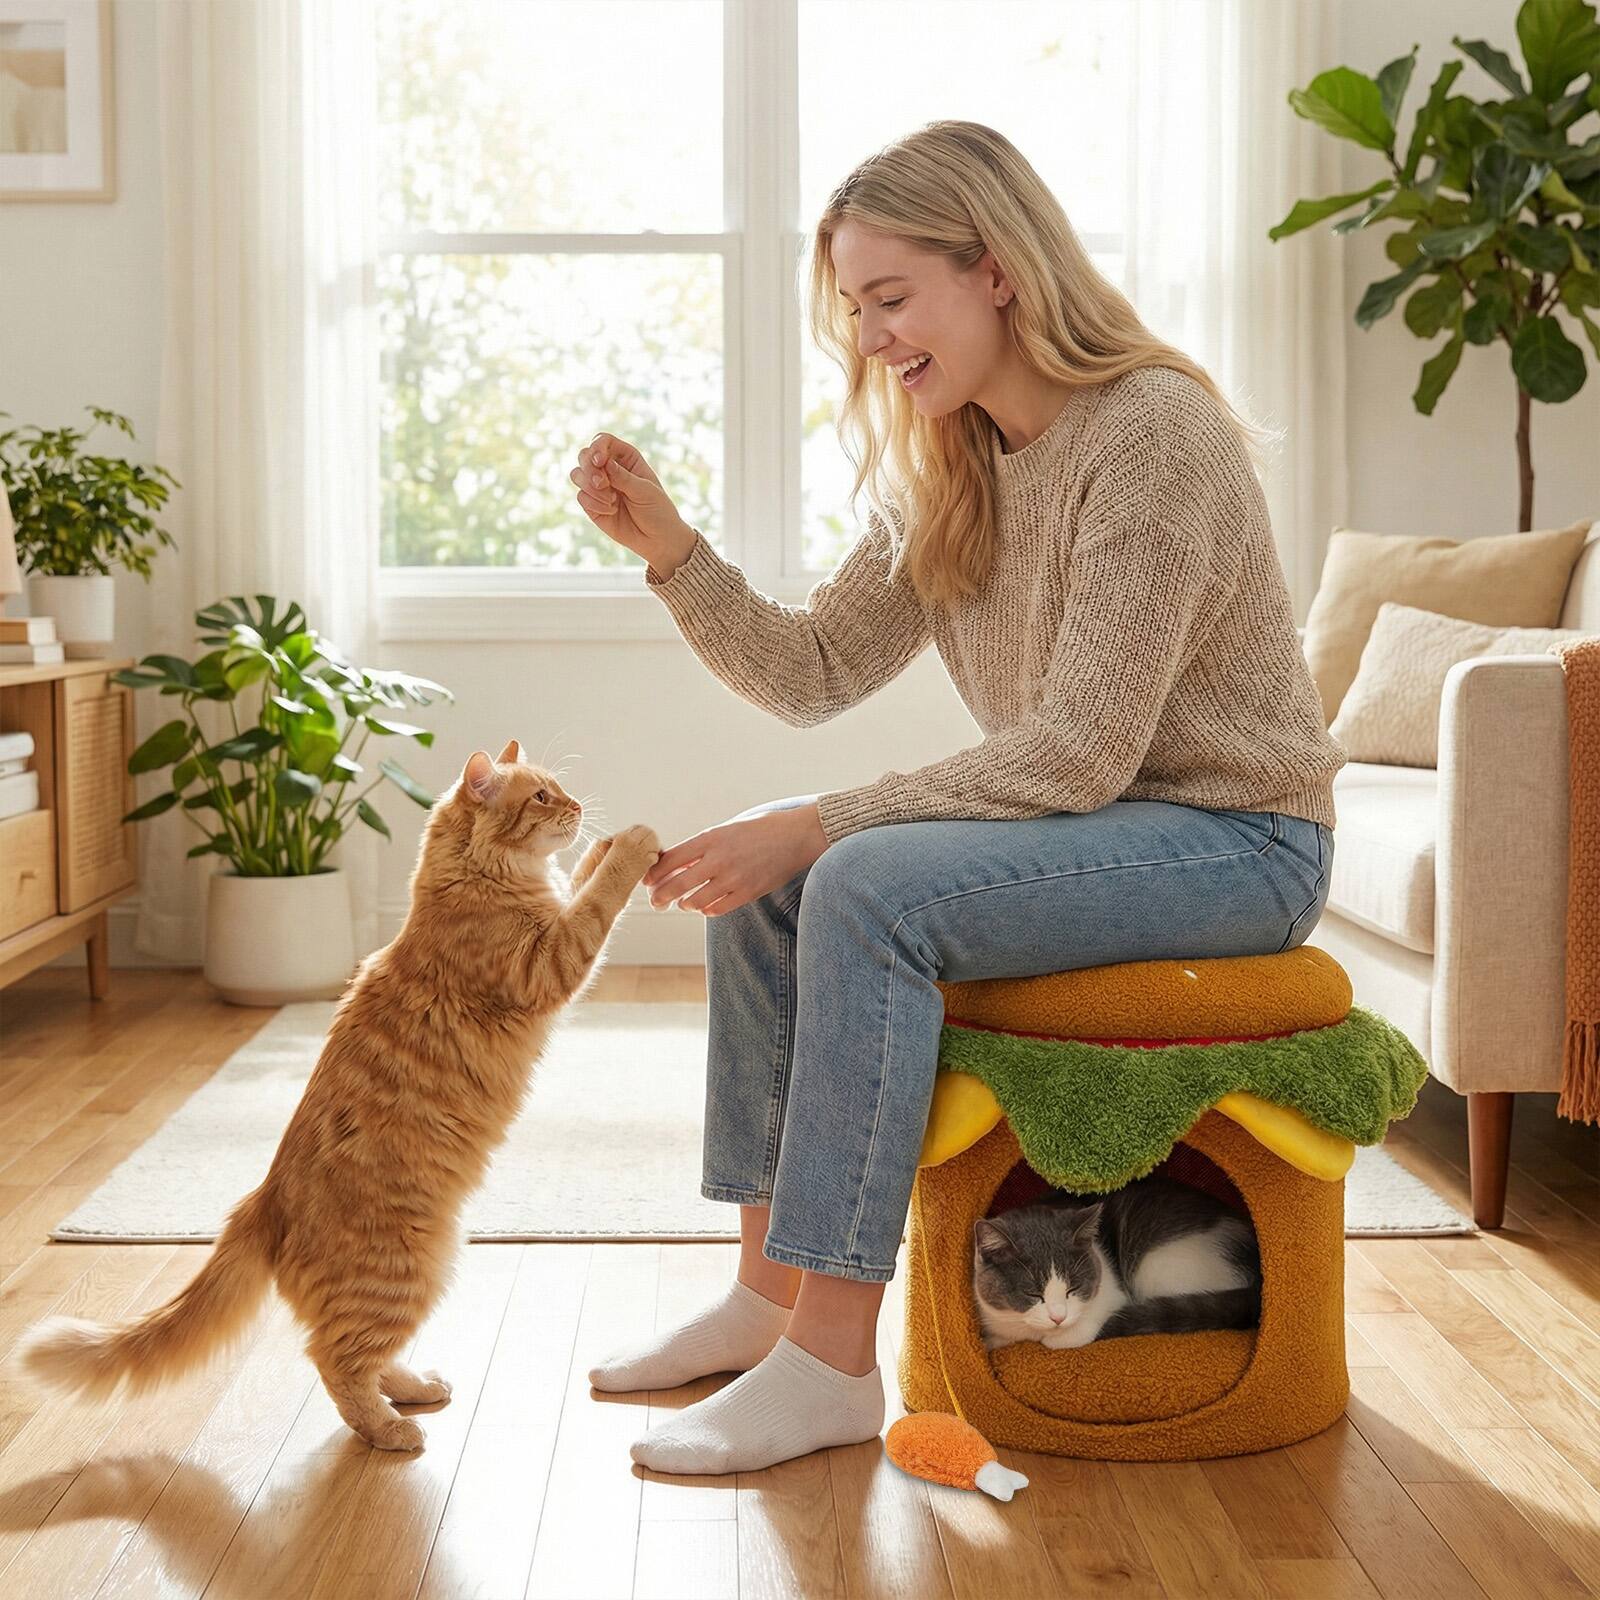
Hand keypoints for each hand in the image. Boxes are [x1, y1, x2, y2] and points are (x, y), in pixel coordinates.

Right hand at [569, 433, 698, 578]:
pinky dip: (593, 503)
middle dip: (589, 468)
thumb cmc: (657, 511)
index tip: (600, 461)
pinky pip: (581, 496)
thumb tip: (603, 463)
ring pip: (577, 474)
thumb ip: (623, 477)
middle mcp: (609, 469)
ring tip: (610, 501)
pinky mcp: (592, 504)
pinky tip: (610, 511)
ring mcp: (598, 487)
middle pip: (585, 455)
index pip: (603, 441)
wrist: (657, 540)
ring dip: (589, 486)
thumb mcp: (644, 491)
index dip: (597, 447)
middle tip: (602, 484)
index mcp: (626, 458)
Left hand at [643, 805, 829, 916]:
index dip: (654, 873)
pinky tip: (705, 906)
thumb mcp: (727, 830)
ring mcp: (734, 878)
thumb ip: (702, 847)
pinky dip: (707, 910)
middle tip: (656, 902)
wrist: (797, 836)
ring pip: (696, 901)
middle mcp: (719, 859)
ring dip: (686, 903)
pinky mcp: (748, 893)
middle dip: (661, 896)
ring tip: (683, 903)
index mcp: (711, 838)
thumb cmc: (761, 829)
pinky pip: (717, 909)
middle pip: (677, 885)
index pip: (671, 860)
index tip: (647, 880)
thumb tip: (675, 864)